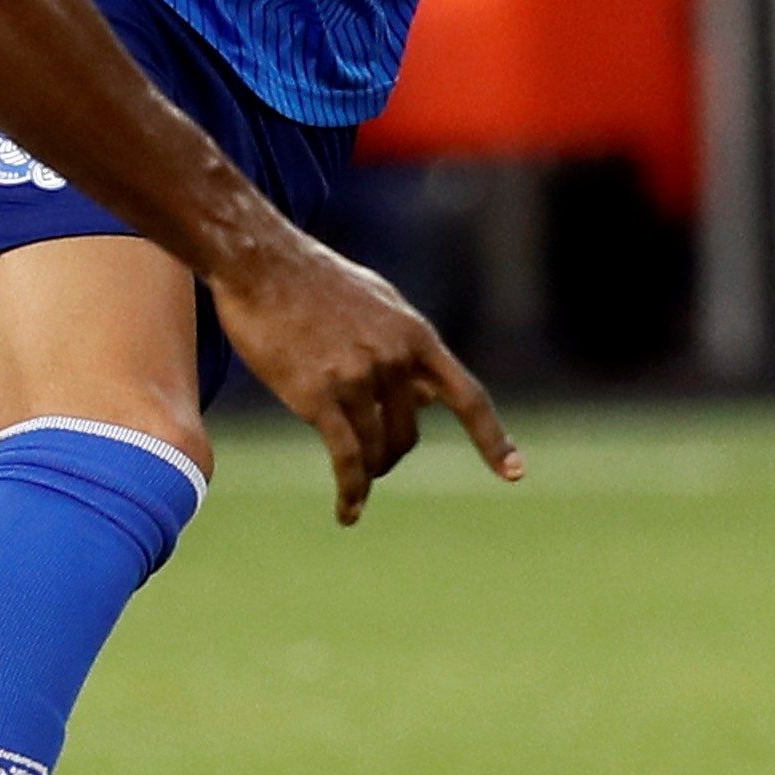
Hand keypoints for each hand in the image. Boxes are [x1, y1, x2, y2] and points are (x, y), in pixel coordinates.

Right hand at [208, 229, 520, 524]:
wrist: (260, 263)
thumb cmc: (313, 281)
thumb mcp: (378, 304)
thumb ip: (405, 349)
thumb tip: (426, 398)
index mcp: (415, 336)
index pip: (467, 396)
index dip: (493, 438)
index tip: (515, 474)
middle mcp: (394, 359)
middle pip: (408, 434)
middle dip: (392, 454)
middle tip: (374, 463)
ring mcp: (357, 378)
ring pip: (376, 449)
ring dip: (368, 472)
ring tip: (354, 484)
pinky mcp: (318, 396)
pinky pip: (346, 458)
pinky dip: (351, 491)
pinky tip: (348, 511)